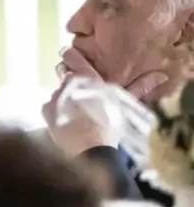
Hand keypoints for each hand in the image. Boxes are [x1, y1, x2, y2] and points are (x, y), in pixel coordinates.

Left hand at [43, 50, 168, 153]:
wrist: (93, 149)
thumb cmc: (111, 124)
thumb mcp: (124, 103)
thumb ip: (139, 87)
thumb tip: (160, 75)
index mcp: (87, 78)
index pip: (72, 58)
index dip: (72, 57)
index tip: (72, 57)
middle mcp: (67, 84)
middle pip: (66, 77)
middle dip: (72, 84)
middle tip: (83, 97)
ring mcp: (55, 97)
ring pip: (59, 93)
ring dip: (66, 99)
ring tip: (77, 113)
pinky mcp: (46, 110)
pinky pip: (51, 106)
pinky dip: (57, 111)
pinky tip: (68, 120)